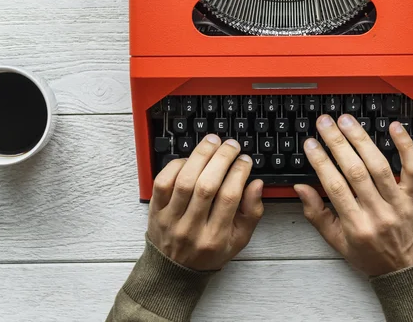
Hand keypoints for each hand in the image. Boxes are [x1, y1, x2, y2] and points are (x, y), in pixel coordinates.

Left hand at [148, 135, 263, 270]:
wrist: (174, 271)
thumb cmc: (209, 252)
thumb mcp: (239, 239)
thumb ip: (252, 212)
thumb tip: (256, 184)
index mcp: (215, 237)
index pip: (229, 197)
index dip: (239, 172)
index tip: (245, 160)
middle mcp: (192, 228)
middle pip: (207, 186)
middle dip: (221, 159)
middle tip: (231, 145)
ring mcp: (171, 219)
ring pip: (184, 181)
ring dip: (200, 156)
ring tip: (212, 142)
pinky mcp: (155, 210)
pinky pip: (162, 182)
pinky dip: (176, 165)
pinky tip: (189, 159)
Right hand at [294, 115, 412, 276]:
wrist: (405, 271)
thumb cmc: (369, 255)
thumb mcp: (337, 242)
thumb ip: (316, 214)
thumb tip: (301, 187)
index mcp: (356, 226)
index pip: (335, 187)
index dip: (321, 162)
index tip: (310, 144)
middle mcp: (378, 213)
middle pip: (356, 171)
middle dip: (337, 143)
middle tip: (325, 123)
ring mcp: (398, 203)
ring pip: (380, 165)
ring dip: (362, 139)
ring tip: (347, 121)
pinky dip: (405, 146)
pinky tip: (393, 127)